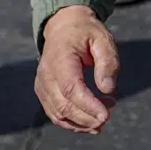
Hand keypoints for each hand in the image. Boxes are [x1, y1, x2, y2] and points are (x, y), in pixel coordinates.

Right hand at [34, 5, 118, 133]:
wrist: (64, 26)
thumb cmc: (86, 32)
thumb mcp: (102, 39)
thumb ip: (107, 61)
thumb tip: (108, 89)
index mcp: (60, 59)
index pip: (71, 89)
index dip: (88, 105)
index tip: (106, 115)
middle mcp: (46, 75)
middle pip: (63, 105)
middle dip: (85, 118)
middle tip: (107, 118)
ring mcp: (42, 85)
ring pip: (57, 113)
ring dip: (79, 123)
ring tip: (102, 120)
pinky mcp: (44, 92)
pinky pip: (54, 112)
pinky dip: (71, 121)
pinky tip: (90, 122)